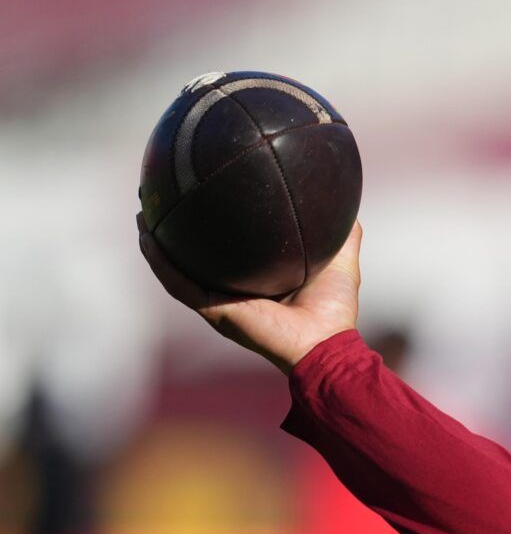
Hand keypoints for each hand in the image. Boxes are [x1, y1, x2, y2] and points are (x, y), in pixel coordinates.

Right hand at [136, 216, 362, 372]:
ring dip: (155, 241)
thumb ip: (344, 230)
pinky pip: (178, 283)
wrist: (326, 343)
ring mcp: (219, 301)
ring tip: (142, 211)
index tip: (200, 190)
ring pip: (175, 267)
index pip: (226, 247)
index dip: (210, 222)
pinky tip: (146, 237)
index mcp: (254, 279)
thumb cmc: (334, 308)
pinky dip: (160, 262)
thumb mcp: (340, 257)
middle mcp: (232, 289)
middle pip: (192, 254)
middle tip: (159, 195)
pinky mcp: (213, 310)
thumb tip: (344, 195)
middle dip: (172, 228)